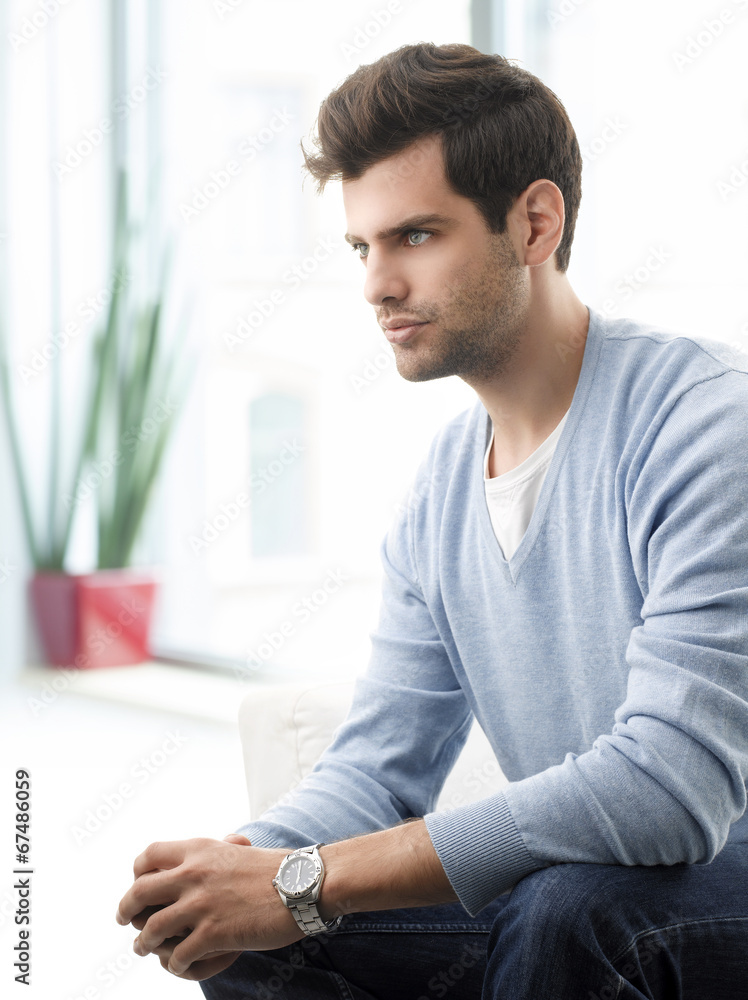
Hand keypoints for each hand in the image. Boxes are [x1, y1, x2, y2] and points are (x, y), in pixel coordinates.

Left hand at [116, 834, 301, 979]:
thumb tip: (218, 847)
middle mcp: (193, 873)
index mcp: (200, 850)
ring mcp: (201, 904)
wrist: (303, 884)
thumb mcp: (239, 850)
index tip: (138, 884)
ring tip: (144, 948)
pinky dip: (175, 963)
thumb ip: (219, 852)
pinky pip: (179, 955)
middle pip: (139, 892)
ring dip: (144, 943)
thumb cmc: (277, 868)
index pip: (149, 854)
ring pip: (152, 928)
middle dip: (126, 910)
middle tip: (124, 920)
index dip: (137, 872)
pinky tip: (180, 964)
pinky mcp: (213, 933)